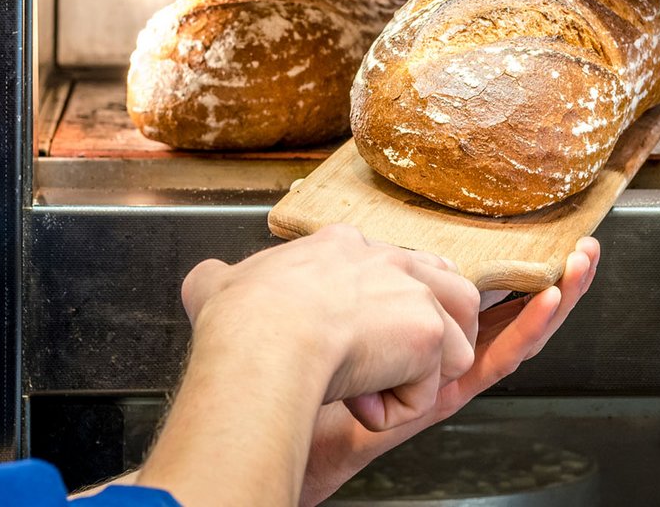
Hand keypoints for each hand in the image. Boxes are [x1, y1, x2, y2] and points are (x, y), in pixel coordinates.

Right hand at [180, 224, 480, 430]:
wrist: (261, 342)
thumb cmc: (239, 320)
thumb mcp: (217, 284)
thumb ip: (220, 279)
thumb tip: (206, 280)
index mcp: (342, 247)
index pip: (395, 264)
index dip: (385, 311)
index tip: (351, 339)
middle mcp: (388, 260)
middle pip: (447, 295)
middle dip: (427, 340)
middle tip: (383, 369)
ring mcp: (414, 294)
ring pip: (452, 345)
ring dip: (415, 379)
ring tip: (371, 389)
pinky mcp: (427, 335)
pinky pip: (424, 394)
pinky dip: (392, 412)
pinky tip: (356, 406)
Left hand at [298, 237, 600, 506]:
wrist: (276, 415)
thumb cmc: (291, 362)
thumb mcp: (323, 305)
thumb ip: (338, 282)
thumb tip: (329, 245)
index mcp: (418, 326)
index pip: (476, 289)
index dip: (511, 262)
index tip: (535, 230)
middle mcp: (441, 352)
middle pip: (509, 310)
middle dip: (551, 276)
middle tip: (583, 248)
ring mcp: (447, 375)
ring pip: (516, 334)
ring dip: (556, 298)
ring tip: (583, 265)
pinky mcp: (445, 397)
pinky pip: (496, 361)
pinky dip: (528, 329)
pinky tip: (552, 299)